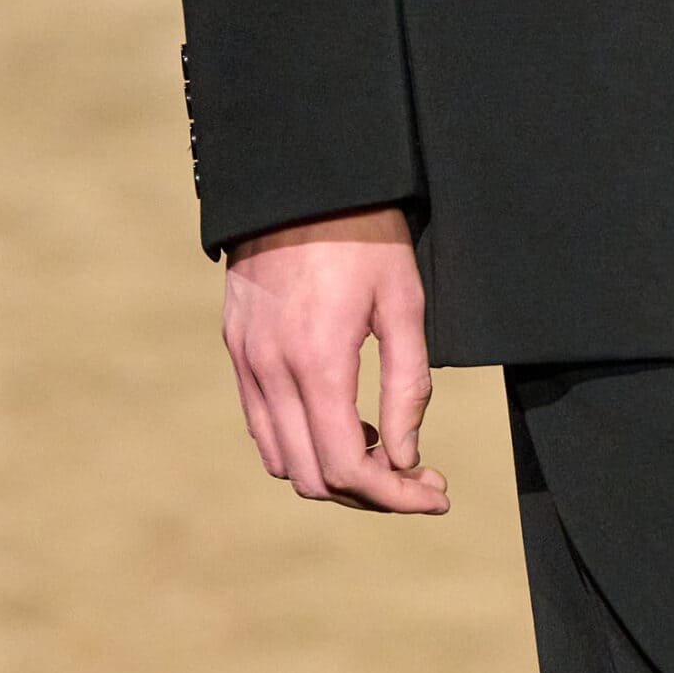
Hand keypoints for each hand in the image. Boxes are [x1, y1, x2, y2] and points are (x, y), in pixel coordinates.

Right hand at [221, 207, 447, 512]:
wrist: (299, 175)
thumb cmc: (365, 233)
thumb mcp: (406, 305)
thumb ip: (408, 390)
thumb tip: (405, 460)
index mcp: (318, 362)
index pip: (348, 470)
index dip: (397, 497)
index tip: (438, 493)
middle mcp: (271, 370)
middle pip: (314, 478)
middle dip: (370, 492)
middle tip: (417, 476)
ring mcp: (246, 359)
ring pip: (282, 460)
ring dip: (332, 471)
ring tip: (378, 446)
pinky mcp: (236, 347)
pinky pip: (262, 424)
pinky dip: (302, 441)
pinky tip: (342, 420)